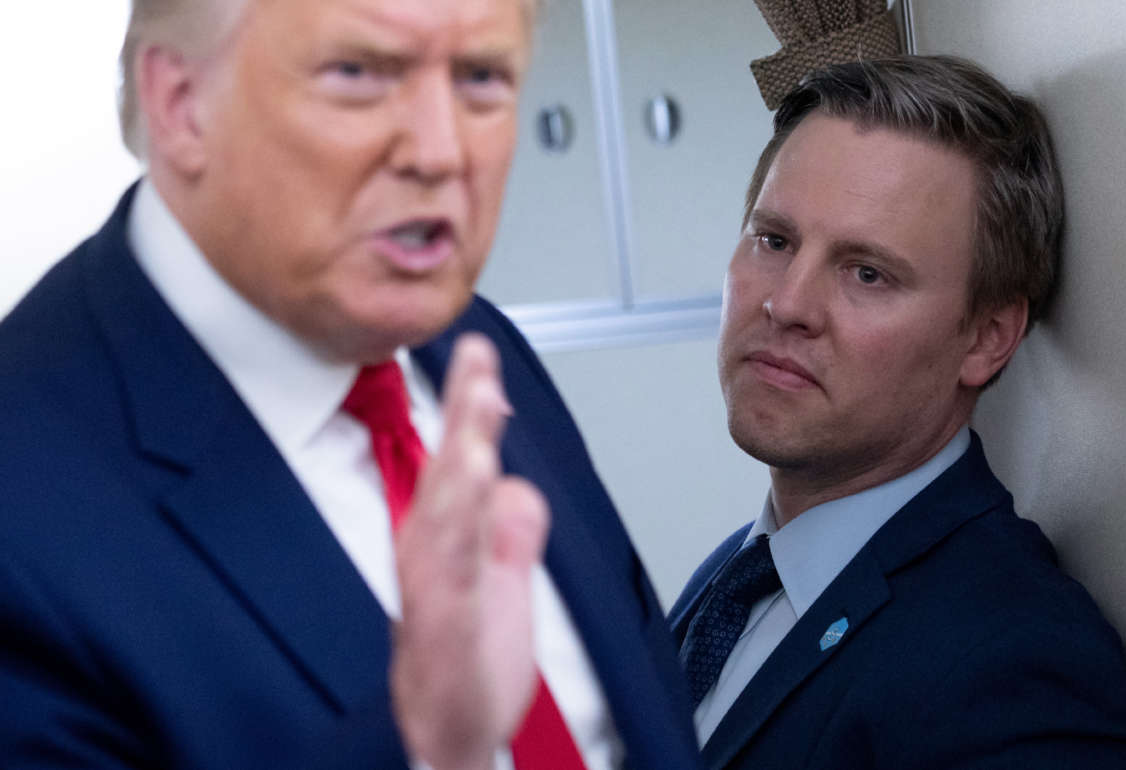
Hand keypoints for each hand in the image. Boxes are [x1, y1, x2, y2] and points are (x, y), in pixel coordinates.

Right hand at [389, 334, 548, 769]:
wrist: (457, 734)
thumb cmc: (472, 662)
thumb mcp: (503, 579)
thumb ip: (513, 527)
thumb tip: (518, 485)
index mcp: (451, 541)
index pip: (461, 461)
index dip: (468, 407)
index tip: (478, 355)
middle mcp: (436, 557)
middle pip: (450, 473)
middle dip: (464, 414)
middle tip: (477, 361)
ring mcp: (435, 592)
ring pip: (446, 513)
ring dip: (461, 455)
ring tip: (476, 407)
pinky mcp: (443, 630)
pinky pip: (450, 575)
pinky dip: (457, 532)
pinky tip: (472, 491)